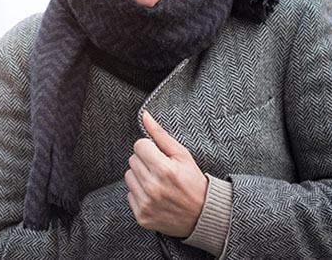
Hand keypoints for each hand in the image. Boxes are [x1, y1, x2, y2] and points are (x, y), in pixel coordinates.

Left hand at [125, 110, 207, 237]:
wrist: (203, 215)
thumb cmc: (194, 182)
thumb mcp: (182, 155)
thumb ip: (160, 135)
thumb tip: (144, 116)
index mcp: (164, 169)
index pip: (139, 145)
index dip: (149, 148)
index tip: (159, 155)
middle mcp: (153, 187)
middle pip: (132, 160)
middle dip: (145, 161)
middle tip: (161, 170)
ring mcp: (146, 203)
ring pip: (128, 176)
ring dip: (140, 177)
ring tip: (158, 182)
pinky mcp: (141, 216)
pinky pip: (129, 195)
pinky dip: (140, 194)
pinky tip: (155, 196)